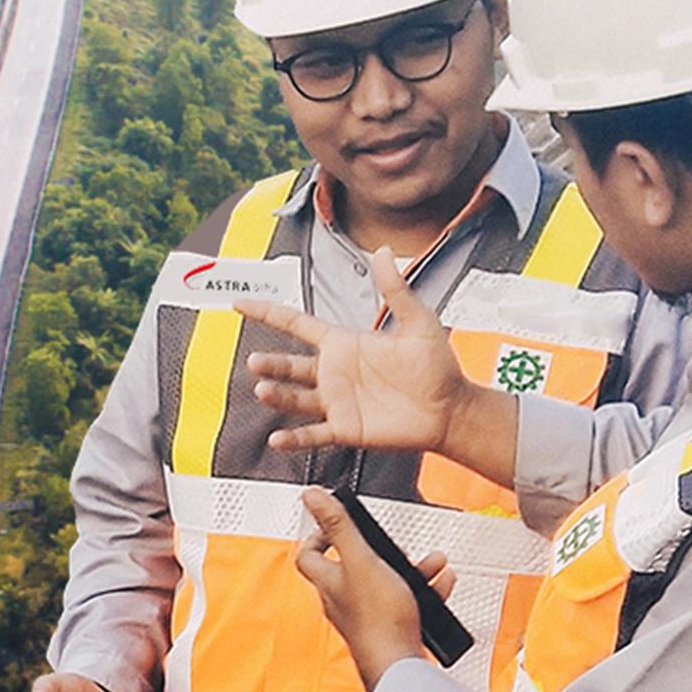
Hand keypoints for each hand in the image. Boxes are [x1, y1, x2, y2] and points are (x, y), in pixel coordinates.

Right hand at [236, 247, 471, 453]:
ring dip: (277, 395)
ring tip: (262, 390)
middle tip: (256, 361)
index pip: (297, 324)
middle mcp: (335, 372)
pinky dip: (294, 439)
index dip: (267, 313)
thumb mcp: (418, 321)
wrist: (451, 410)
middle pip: (289, 365)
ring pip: (295, 398)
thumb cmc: (437, 367)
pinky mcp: (347, 429)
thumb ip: (395, 289)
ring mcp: (338, 402)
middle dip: (270, 363)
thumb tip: (384, 252)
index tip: (240, 304)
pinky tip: (277, 439)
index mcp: (345, 343)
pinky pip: (313, 434)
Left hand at [295, 487, 454, 690]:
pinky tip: (441, 584)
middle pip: (353, 566)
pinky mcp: (389, 630)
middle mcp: (343, 601)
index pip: (308, 556)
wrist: (401, 667)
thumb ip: (338, 525)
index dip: (318, 536)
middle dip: (381, 550)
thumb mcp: (361, 560)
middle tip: (394, 545)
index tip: (336, 524)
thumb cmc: (379, 620)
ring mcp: (366, 617)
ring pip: (385, 583)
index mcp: (329, 582)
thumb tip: (311, 495)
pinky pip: (406, 603)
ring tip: (431, 563)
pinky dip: (424, 591)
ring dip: (409, 569)